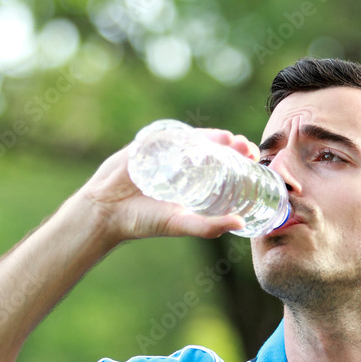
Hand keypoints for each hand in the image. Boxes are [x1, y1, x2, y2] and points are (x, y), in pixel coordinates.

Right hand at [75, 127, 261, 243]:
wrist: (106, 213)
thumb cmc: (142, 221)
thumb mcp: (180, 224)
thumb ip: (208, 227)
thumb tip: (240, 223)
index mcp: (191, 179)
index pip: (221, 163)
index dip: (238, 157)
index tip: (253, 158)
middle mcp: (180, 163)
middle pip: (211, 147)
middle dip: (230, 144)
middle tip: (244, 147)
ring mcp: (164, 152)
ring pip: (193, 138)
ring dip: (213, 136)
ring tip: (229, 140)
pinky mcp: (147, 145)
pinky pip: (168, 135)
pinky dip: (184, 134)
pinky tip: (198, 137)